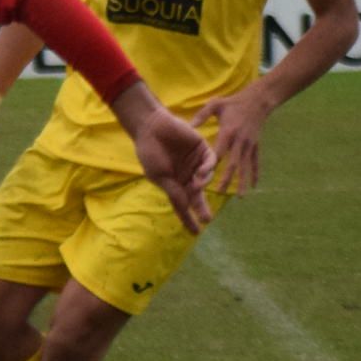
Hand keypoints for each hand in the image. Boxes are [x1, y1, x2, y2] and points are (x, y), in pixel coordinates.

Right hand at [124, 93, 215, 232]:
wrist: (151, 127)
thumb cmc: (150, 152)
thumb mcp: (160, 176)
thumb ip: (174, 190)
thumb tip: (186, 207)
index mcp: (174, 183)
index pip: (183, 205)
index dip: (189, 219)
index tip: (195, 233)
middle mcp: (186, 175)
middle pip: (197, 196)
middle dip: (201, 208)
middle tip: (207, 219)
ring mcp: (195, 162)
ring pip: (205, 180)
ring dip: (202, 185)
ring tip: (196, 184)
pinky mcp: (202, 149)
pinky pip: (210, 162)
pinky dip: (208, 169)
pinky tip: (200, 172)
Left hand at [197, 85, 270, 195]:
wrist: (258, 99)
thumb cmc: (233, 102)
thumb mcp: (216, 104)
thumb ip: (201, 115)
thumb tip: (188, 126)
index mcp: (228, 132)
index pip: (218, 152)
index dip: (210, 164)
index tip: (202, 176)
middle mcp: (239, 141)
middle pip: (233, 163)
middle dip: (227, 178)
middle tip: (220, 192)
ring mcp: (249, 144)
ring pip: (245, 166)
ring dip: (243, 181)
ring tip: (240, 197)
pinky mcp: (255, 145)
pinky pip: (255, 161)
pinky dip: (255, 173)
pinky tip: (255, 186)